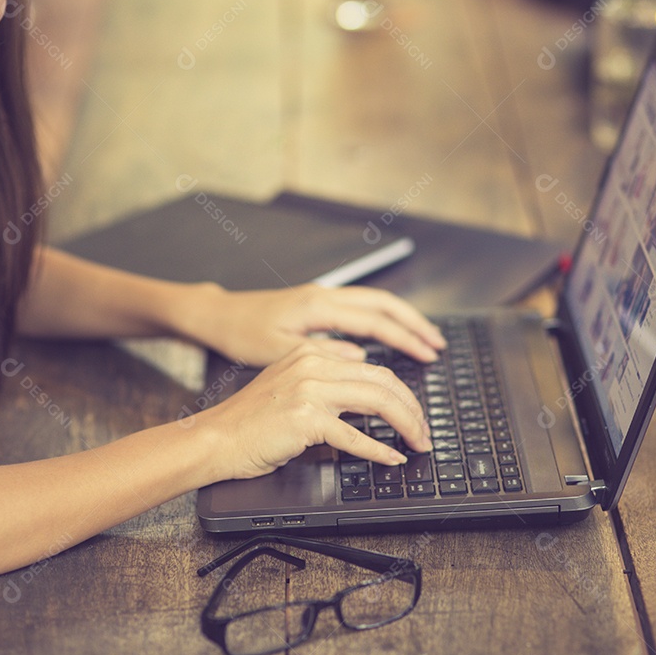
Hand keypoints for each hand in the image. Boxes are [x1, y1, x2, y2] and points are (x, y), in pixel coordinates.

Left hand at [187, 283, 446, 367]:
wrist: (218, 315)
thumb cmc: (241, 334)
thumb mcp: (278, 352)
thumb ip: (322, 355)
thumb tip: (362, 359)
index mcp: (318, 306)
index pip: (376, 320)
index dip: (406, 338)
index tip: (428, 354)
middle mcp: (325, 295)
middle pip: (384, 304)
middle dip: (415, 324)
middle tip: (438, 345)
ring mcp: (323, 296)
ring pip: (375, 302)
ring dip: (402, 320)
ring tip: (425, 340)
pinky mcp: (318, 303)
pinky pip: (361, 307)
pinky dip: (383, 319)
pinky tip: (391, 336)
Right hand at [195, 343, 433, 479]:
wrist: (216, 439)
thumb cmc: (249, 421)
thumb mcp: (288, 383)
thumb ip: (322, 375)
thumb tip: (362, 373)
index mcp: (311, 354)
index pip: (373, 368)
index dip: (401, 393)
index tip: (413, 413)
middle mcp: (313, 366)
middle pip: (383, 382)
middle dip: (413, 409)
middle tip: (425, 431)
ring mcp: (310, 391)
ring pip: (378, 403)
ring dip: (406, 426)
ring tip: (418, 443)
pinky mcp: (306, 419)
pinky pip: (355, 436)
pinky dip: (379, 450)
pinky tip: (392, 458)